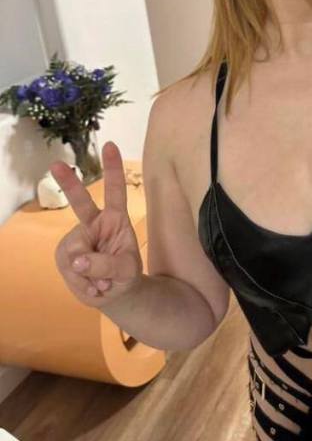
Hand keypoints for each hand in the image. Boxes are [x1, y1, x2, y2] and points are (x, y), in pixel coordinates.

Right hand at [50, 141, 142, 308]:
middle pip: (80, 203)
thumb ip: (106, 264)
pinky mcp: (66, 257)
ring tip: (103, 282)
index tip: (110, 145)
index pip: (115, 191)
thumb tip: (77, 260)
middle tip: (56, 164)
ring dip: (90, 274)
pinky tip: (93, 287)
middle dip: (68, 183)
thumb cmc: (126, 275)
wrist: (115, 295)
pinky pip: (70, 270)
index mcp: (115, 219)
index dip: (113, 169)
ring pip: (75, 254)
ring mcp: (77, 240)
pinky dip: (83, 284)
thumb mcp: (126, 271)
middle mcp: (93, 224)